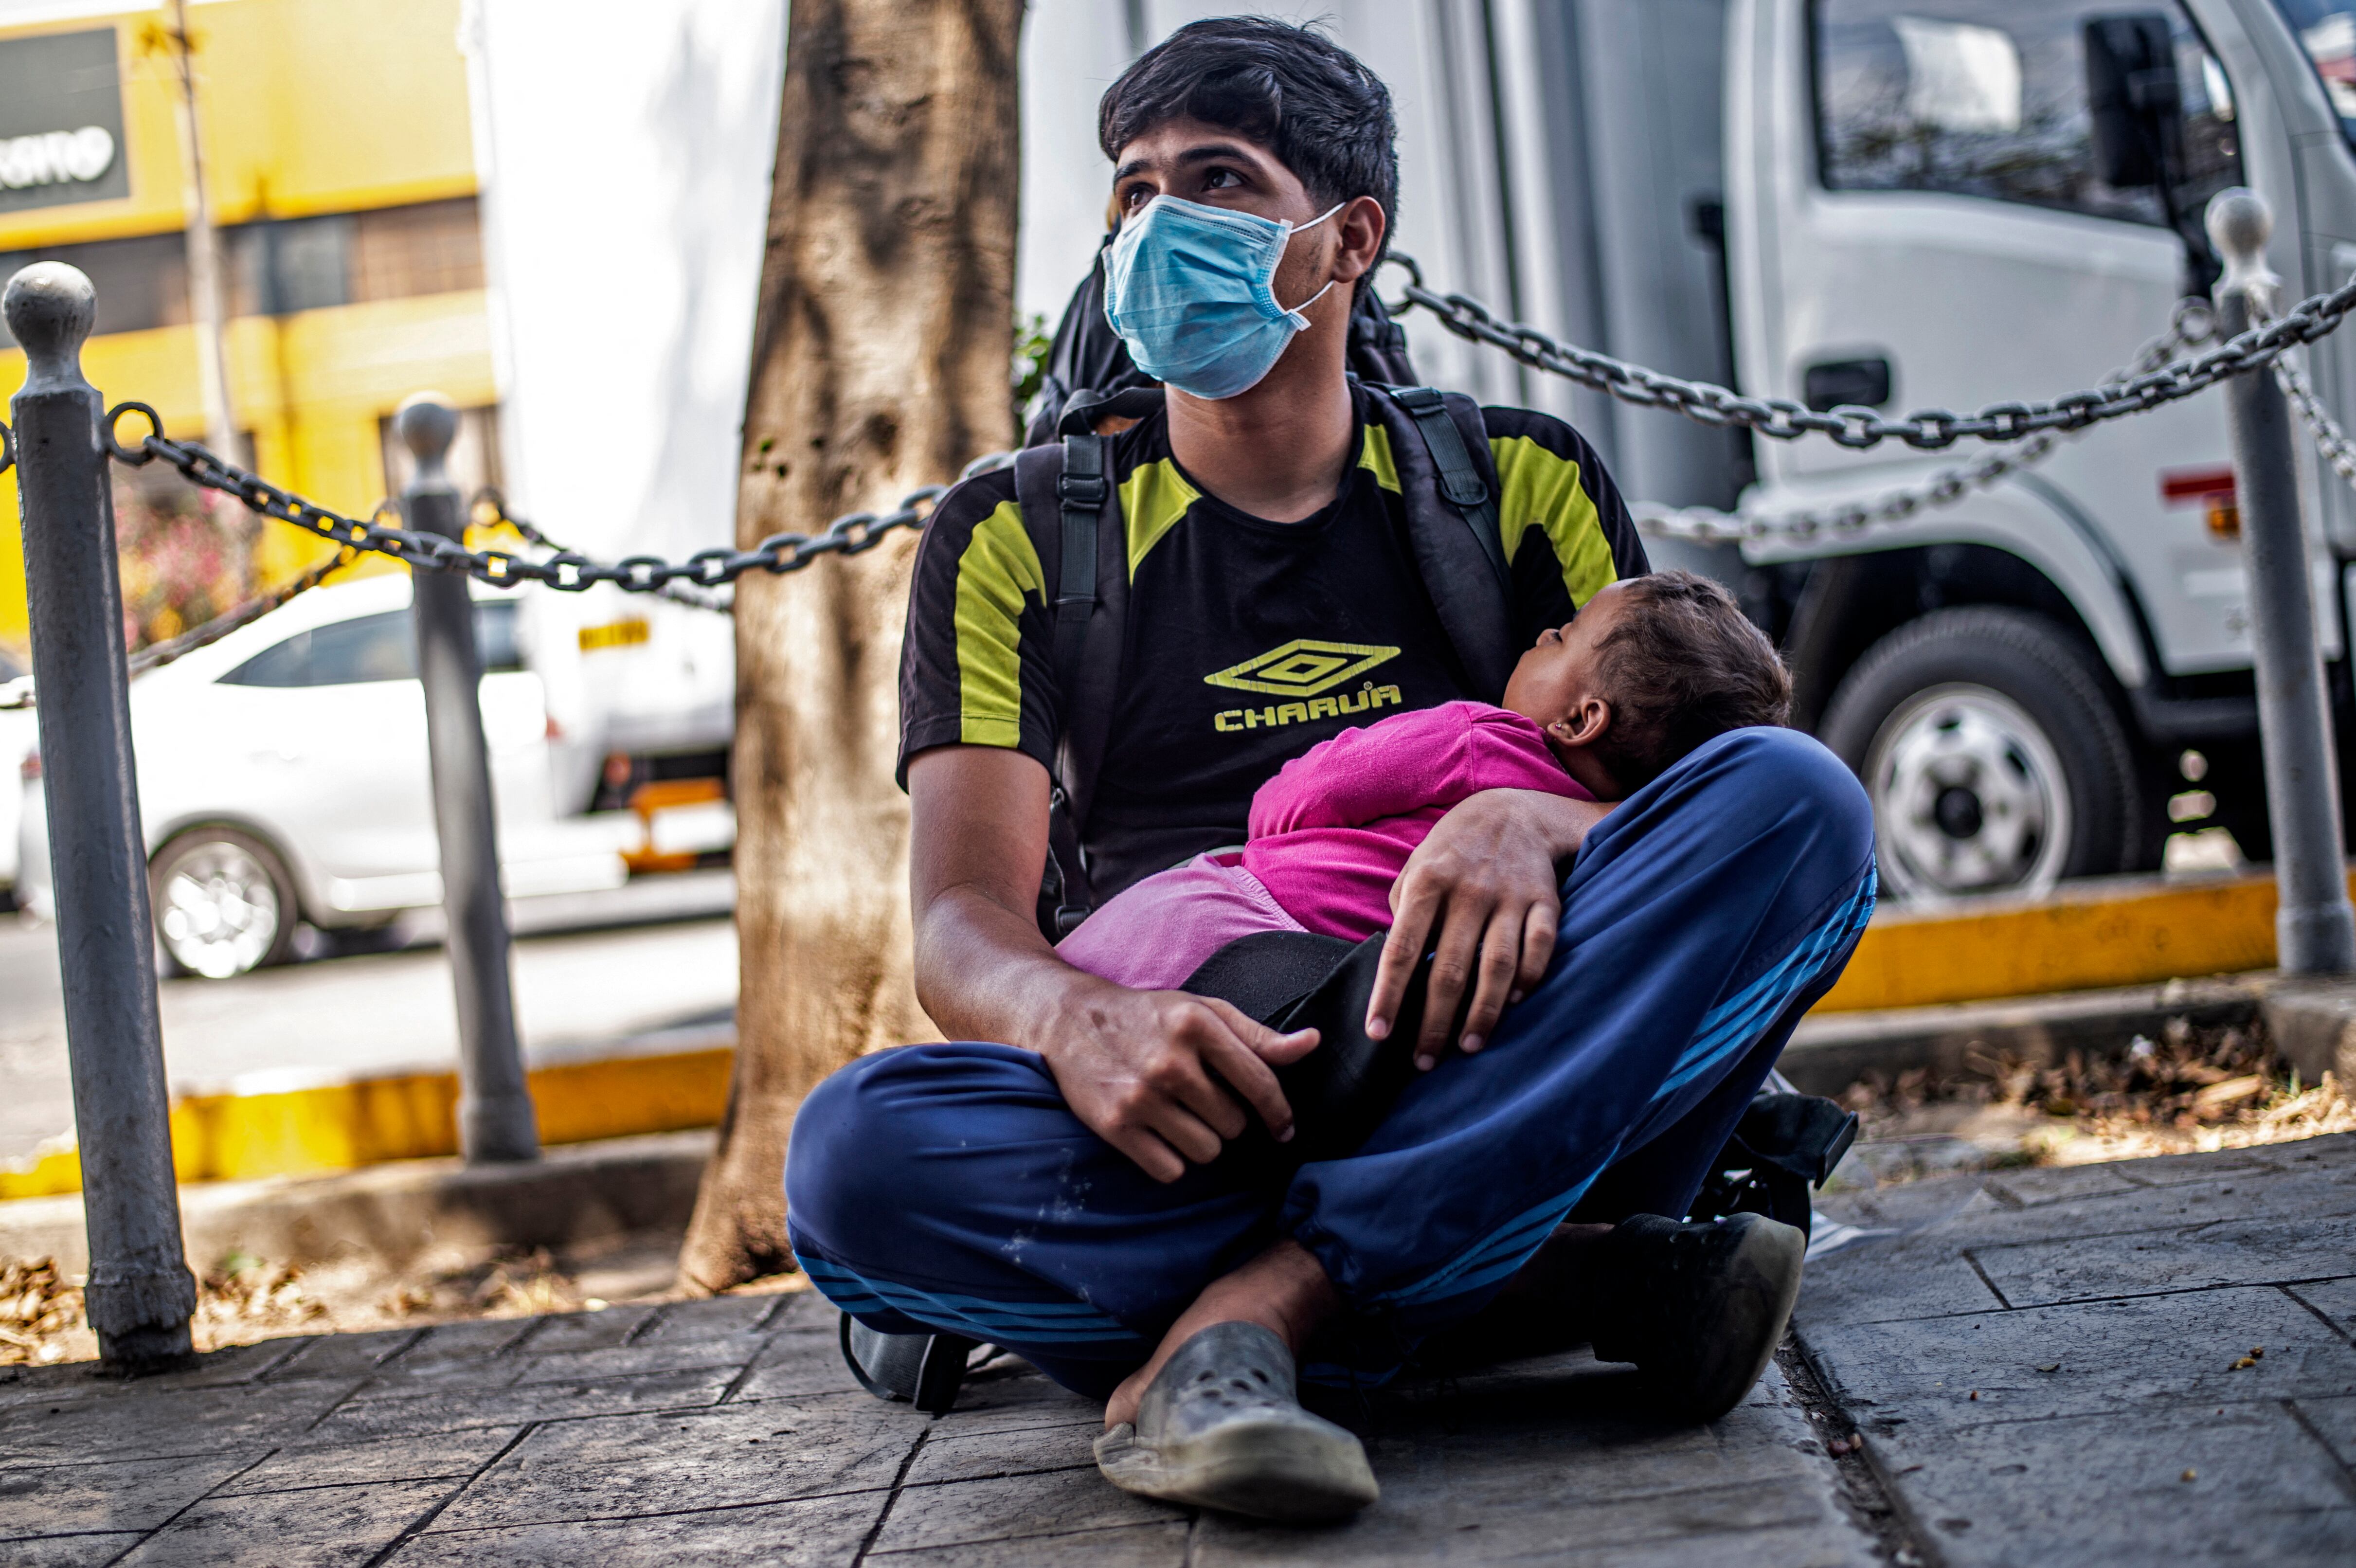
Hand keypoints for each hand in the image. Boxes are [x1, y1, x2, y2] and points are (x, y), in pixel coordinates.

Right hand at [1040, 982, 1321, 1182]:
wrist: (1069, 1019)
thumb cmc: (1148, 1017)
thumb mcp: (1202, 1011)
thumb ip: (1257, 1035)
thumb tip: (1312, 1043)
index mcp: (1198, 1025)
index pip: (1260, 1083)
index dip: (1279, 1112)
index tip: (1282, 1128)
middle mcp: (1170, 1061)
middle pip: (1234, 1124)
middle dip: (1225, 1118)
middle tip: (1200, 1101)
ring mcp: (1140, 1096)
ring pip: (1206, 1151)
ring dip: (1200, 1141)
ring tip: (1178, 1116)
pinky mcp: (1114, 1125)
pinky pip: (1170, 1169)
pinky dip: (1170, 1160)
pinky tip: (1157, 1133)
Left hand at [1366, 789, 1608, 1067]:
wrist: (1511, 811)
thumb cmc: (1451, 852)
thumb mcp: (1414, 869)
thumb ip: (1403, 914)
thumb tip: (1396, 967)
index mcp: (1427, 883)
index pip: (1402, 950)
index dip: (1389, 996)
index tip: (1377, 1033)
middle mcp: (1469, 891)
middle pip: (1449, 969)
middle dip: (1435, 1022)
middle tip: (1424, 1061)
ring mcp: (1510, 897)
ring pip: (1498, 967)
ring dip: (1482, 1014)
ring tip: (1467, 1047)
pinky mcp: (1546, 901)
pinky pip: (1541, 948)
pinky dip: (1530, 979)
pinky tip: (1515, 1004)